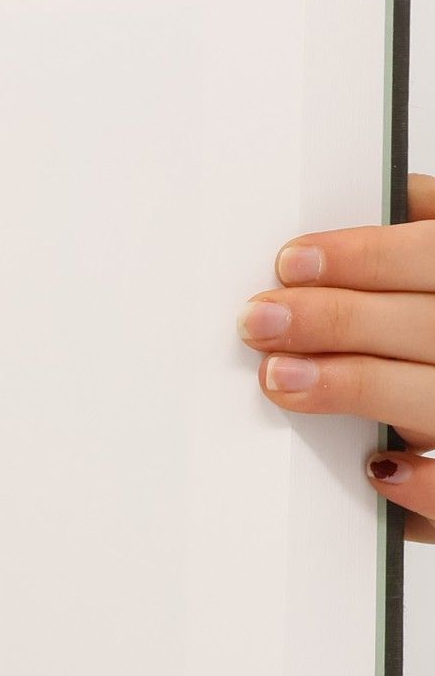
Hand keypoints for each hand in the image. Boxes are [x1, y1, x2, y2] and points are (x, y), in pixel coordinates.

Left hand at [241, 173, 434, 541]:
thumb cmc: (427, 318)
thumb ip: (422, 227)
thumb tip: (380, 189)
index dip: (367, 256)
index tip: (290, 261)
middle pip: (429, 327)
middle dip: (339, 320)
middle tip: (258, 320)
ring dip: (357, 386)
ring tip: (279, 377)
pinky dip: (424, 486)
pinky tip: (377, 467)